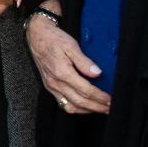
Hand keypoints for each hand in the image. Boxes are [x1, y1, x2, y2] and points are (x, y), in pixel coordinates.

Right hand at [27, 0, 109, 114]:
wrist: (37, 36)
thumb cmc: (54, 39)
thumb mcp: (71, 45)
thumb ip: (84, 61)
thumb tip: (97, 73)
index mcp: (62, 72)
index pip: (85, 90)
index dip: (99, 96)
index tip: (110, 99)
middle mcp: (56, 82)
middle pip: (79, 102)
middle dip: (96, 107)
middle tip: (109, 109)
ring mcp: (51, 86)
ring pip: (71, 106)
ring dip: (87, 110)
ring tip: (99, 109)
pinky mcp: (49, 87)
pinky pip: (63, 104)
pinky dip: (76, 108)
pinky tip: (85, 107)